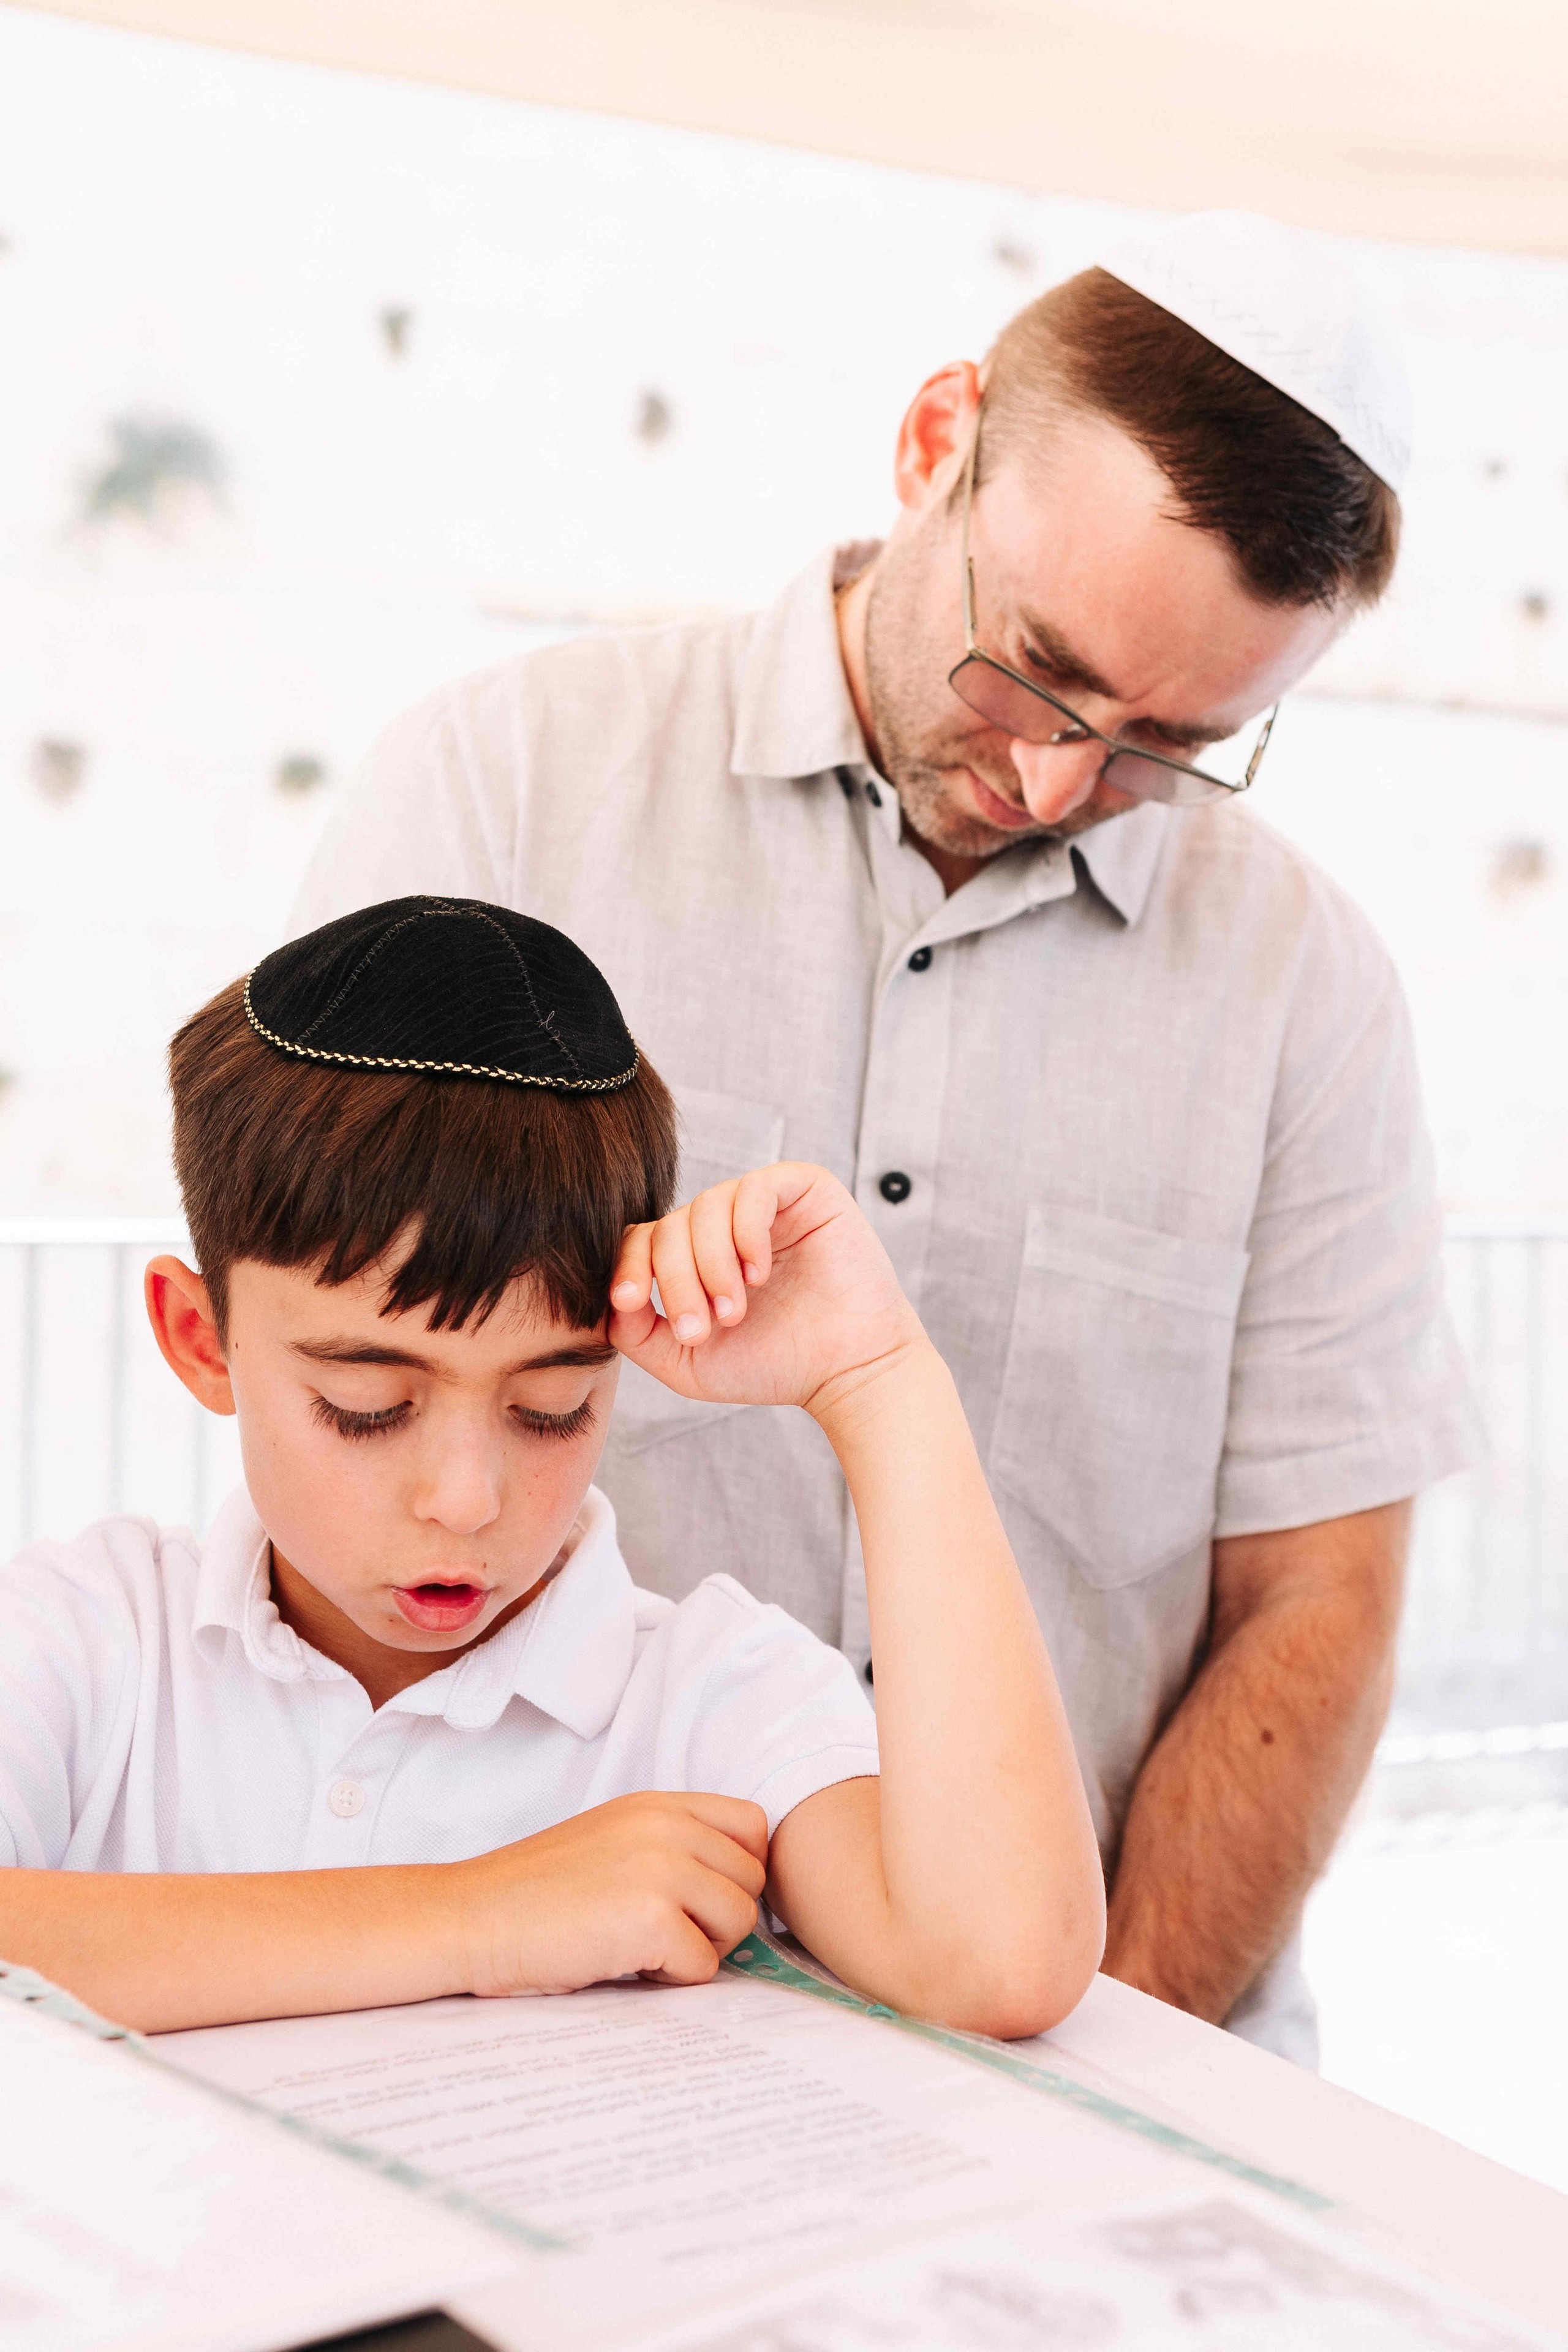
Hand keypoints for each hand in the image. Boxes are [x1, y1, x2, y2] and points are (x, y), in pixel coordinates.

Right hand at [456, 1792, 767, 1997]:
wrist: (470, 1918)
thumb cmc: (535, 1892)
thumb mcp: (611, 1840)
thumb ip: (670, 1845)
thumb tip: (736, 1887)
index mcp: (658, 1804)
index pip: (753, 1825)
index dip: (740, 1869)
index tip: (706, 1898)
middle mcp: (667, 1826)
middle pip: (752, 1879)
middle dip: (720, 1917)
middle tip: (667, 1934)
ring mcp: (661, 1869)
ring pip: (738, 1922)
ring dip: (702, 1948)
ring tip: (646, 1948)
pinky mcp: (651, 1920)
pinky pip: (703, 1966)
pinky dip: (671, 1978)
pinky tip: (625, 1964)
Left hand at [608, 1163, 924, 1419]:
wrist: (847, 1371)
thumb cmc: (773, 1366)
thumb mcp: (686, 1362)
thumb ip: (637, 1332)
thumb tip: (607, 1298)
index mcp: (695, 1256)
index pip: (642, 1238)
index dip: (628, 1265)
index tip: (630, 1300)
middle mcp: (726, 1224)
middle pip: (669, 1225)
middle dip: (675, 1280)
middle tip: (703, 1328)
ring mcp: (764, 1203)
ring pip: (704, 1207)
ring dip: (711, 1265)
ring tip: (735, 1310)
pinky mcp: (804, 1188)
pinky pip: (754, 1189)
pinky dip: (745, 1233)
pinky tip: (759, 1274)